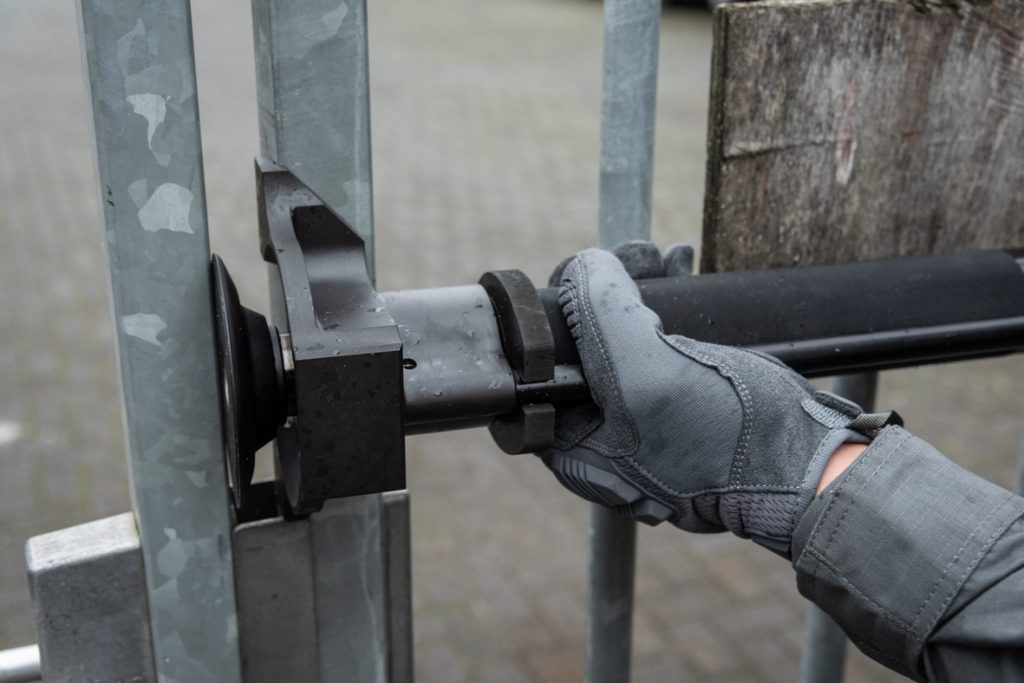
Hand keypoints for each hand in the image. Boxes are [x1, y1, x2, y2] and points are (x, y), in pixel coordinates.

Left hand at [541, 247, 898, 556]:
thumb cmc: (729, 441)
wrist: (809, 465)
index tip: (584, 275)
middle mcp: (602, 434)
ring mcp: (642, 418)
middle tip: (634, 258)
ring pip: (620, 336)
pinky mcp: (680, 401)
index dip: (555, 312)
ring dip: (635, 287)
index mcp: (575, 446)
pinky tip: (678, 269)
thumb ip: (601, 318)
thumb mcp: (647, 377)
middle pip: (580, 344)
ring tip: (660, 258)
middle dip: (602, 290)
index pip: (539, 368)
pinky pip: (657, 342)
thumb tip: (585, 267)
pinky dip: (666, 303)